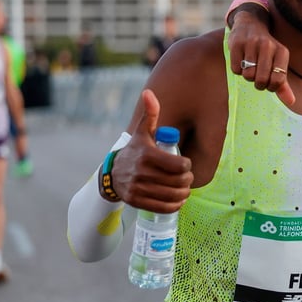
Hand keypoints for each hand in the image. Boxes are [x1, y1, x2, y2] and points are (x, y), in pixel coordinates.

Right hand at [111, 89, 193, 212]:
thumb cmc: (135, 150)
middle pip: (177, 181)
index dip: (187, 166)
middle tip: (188, 178)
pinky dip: (174, 206)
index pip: (178, 165)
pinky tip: (178, 201)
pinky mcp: (136, 201)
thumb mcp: (142, 132)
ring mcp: (137, 188)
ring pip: (172, 195)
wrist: (113, 173)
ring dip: (184, 194)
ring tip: (185, 190)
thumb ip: (150, 114)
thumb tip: (149, 93)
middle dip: (187, 180)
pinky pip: (162, 207)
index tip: (186, 165)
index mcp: (146, 155)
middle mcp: (141, 172)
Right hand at [227, 5, 295, 105]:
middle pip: (261, 80)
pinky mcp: (236, 44)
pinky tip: (241, 60)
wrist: (250, 24)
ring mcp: (252, 44)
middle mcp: (268, 46)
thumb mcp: (278, 63)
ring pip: (248, 75)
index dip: (271, 87)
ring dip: (248, 76)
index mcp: (282, 52)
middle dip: (259, 84)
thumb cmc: (267, 51)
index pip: (278, 80)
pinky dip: (238, 70)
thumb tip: (291, 102)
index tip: (269, 82)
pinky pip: (236, 69)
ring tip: (250, 67)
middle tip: (258, 77)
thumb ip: (283, 84)